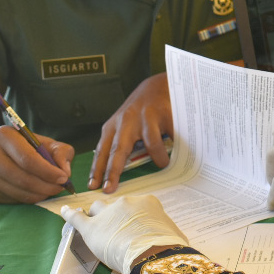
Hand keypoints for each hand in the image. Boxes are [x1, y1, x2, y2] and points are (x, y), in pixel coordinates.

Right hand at [0, 126, 74, 203]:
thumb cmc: (21, 146)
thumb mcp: (43, 141)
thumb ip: (60, 151)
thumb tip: (65, 171)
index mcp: (4, 136)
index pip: (28, 159)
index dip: (48, 172)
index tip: (63, 178)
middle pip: (23, 179)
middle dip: (47, 186)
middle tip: (60, 187)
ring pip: (19, 192)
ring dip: (40, 194)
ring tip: (51, 189)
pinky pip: (13, 199)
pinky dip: (29, 198)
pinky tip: (36, 191)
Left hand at [61, 194, 188, 273]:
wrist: (153, 254)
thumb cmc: (169, 247)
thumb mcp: (174, 236)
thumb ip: (168, 234)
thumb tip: (174, 242)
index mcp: (148, 203)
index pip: (137, 207)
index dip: (135, 219)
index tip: (137, 229)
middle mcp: (127, 203)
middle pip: (116, 206)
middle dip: (115, 217)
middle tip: (118, 233)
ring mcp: (107, 213)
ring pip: (97, 209)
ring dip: (96, 217)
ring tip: (96, 228)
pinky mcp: (91, 227)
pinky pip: (76, 217)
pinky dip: (70, 214)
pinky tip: (65, 211)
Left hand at [90, 74, 172, 192]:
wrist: (157, 85)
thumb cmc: (140, 110)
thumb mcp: (124, 124)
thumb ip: (120, 143)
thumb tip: (117, 172)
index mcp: (114, 126)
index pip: (102, 151)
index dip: (98, 169)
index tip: (93, 186)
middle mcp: (127, 122)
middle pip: (118, 150)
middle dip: (113, 171)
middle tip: (109, 188)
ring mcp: (146, 117)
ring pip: (151, 143)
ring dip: (158, 157)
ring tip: (163, 164)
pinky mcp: (164, 114)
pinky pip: (171, 136)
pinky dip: (176, 145)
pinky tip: (180, 148)